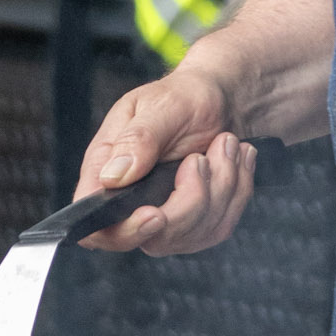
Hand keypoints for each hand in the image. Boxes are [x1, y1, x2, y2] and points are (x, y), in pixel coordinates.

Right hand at [76, 68, 257, 256]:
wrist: (223, 100)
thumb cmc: (184, 97)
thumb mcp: (160, 106)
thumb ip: (137, 139)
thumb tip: (111, 177)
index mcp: (107, 173)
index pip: (98, 228)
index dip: (125, 231)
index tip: (157, 214)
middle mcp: (132, 203)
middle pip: (155, 238)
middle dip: (192, 199)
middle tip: (202, 156)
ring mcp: (167, 218)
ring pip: (195, 233)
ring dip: (222, 186)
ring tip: (225, 144)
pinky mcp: (198, 223)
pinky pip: (220, 226)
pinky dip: (237, 191)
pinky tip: (236, 161)